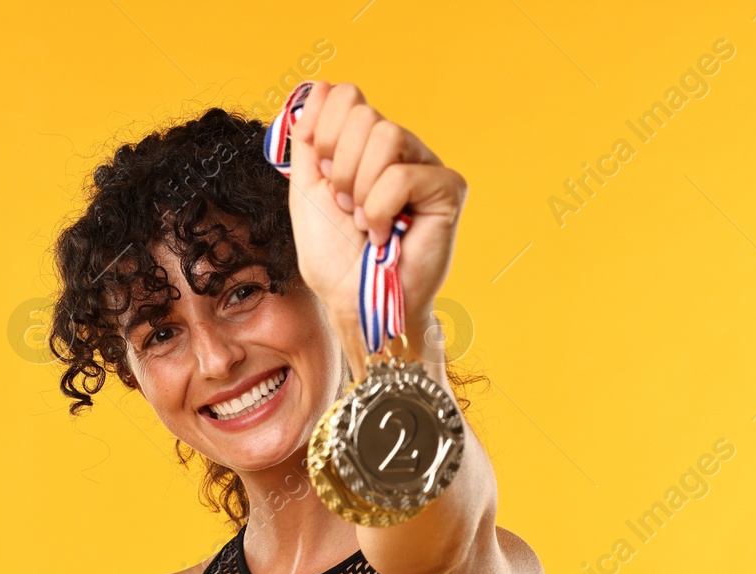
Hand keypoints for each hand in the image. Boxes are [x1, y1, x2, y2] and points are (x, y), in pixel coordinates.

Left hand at [286, 81, 466, 369]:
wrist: (354, 303)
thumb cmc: (335, 257)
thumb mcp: (307, 190)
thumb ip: (309, 141)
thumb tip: (319, 89)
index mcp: (367, 146)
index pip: (347, 96)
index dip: (322, 128)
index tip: (320, 171)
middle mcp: (401, 150)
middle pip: (364, 115)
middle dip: (339, 168)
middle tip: (346, 207)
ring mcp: (427, 167)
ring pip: (386, 136)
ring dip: (361, 188)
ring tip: (365, 221)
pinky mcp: (448, 190)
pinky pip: (403, 175)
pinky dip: (381, 209)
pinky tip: (386, 233)